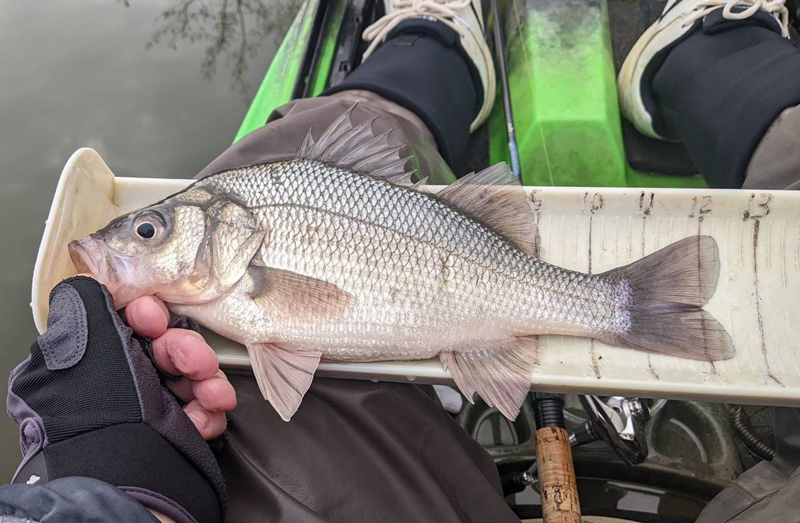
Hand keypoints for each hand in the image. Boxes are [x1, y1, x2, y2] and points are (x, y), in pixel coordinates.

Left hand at [8, 277, 226, 522]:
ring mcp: (154, 411)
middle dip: (186, 350)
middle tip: (191, 358)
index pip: (128, 327)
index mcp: (98, 365)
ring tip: (212, 393)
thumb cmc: (105, 412)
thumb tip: (90, 281)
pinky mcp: (181, 432)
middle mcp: (124, 387)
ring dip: (208, 380)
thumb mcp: (85, 344)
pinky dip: (212, 411)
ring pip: (194, 378)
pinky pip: (207, 409)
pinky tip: (208, 417)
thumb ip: (88, 303)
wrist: (133, 473)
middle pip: (168, 351)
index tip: (152, 315)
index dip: (146, 317)